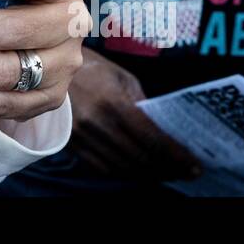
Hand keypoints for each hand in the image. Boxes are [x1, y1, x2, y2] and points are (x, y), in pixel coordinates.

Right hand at [67, 46, 200, 179]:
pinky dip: (125, 173)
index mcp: (113, 102)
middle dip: (168, 169)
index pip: (153, 139)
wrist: (49, 70)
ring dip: (149, 174)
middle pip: (141, 158)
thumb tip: (164, 131)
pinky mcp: (73, 145)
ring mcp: (83, 137)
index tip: (195, 167)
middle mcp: (98, 123)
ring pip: (123, 168)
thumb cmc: (92, 68)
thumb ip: (143, 105)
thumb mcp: (123, 78)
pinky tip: (139, 170)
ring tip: (168, 173)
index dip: (177, 156)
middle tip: (186, 173)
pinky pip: (103, 168)